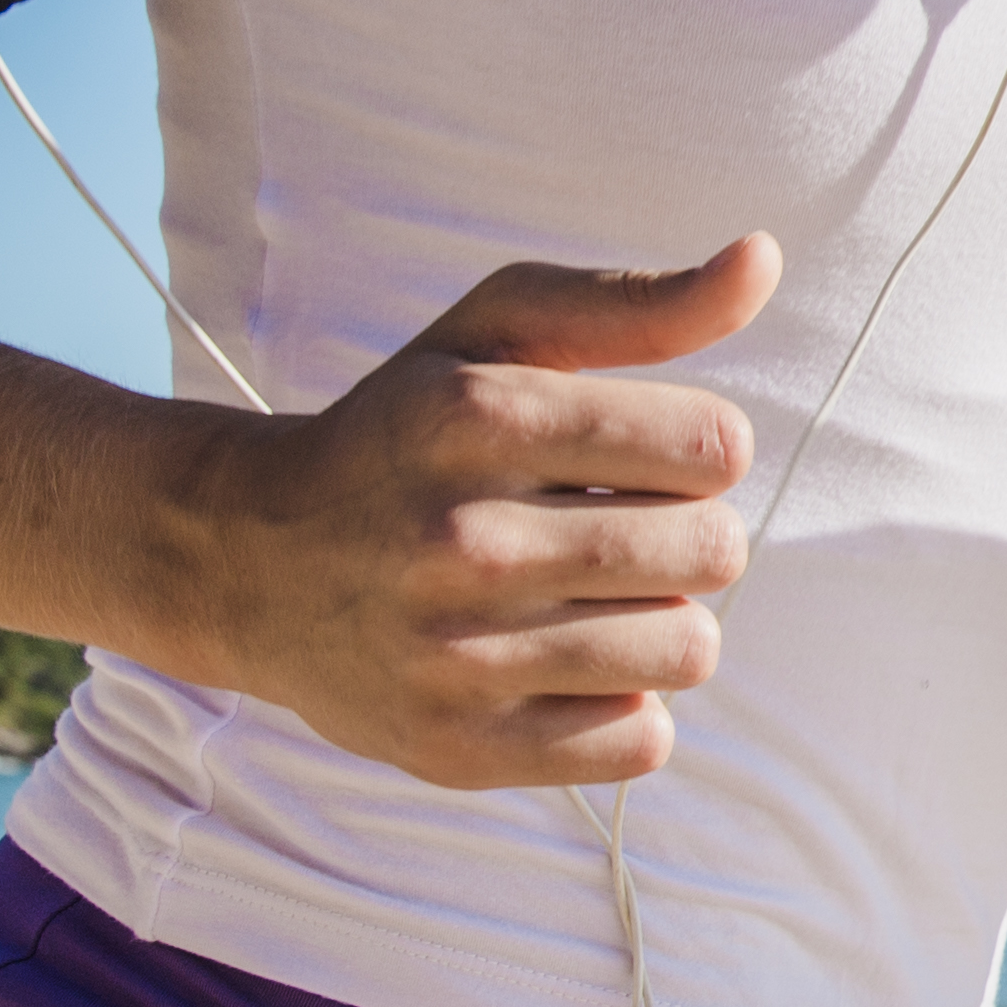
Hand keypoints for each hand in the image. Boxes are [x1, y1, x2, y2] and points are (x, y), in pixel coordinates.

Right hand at [173, 237, 778, 788]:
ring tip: (586, 601)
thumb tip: (762, 260)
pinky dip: (622, 705)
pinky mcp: (457, 747)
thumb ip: (639, 302)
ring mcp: (455, 653)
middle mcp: (463, 537)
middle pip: (714, 552)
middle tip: (614, 531)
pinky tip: (558, 667)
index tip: (643, 456)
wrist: (243, 561)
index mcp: (479, 416)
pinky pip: (641, 741)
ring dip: (659, 623)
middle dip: (686, 536)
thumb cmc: (406, 433)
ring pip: (688, 650)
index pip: (716, 445)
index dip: (700, 450)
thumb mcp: (496, 336)